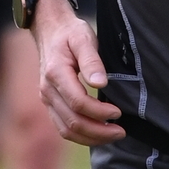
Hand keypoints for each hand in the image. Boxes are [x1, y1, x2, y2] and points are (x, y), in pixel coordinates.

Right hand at [37, 6, 125, 144]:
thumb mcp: (84, 38)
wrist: (49, 30)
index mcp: (56, 74)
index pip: (78, 103)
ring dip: (91, 138)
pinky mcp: (50, 104)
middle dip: (99, 131)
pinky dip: (81, 136)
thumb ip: (92, 61)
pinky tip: (98, 133)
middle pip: (72, 122)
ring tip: (112, 135)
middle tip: (121, 131)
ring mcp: (47, 99)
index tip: (118, 112)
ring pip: (66, 130)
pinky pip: (63, 127)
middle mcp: (48, 90)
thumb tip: (101, 83)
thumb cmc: (70, 33)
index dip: (99, 112)